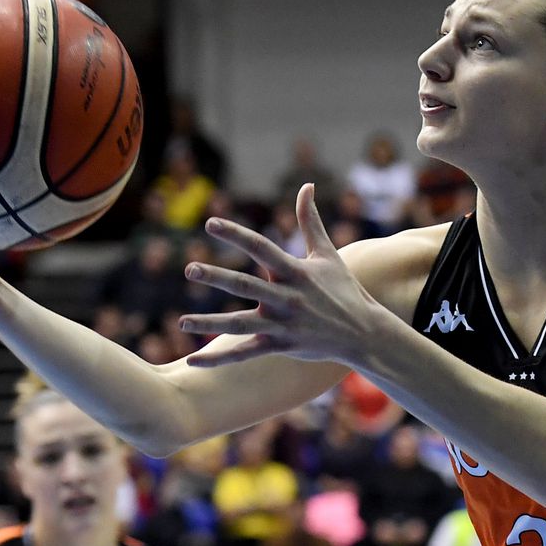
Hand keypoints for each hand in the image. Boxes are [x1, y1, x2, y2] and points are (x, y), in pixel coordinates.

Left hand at [180, 184, 381, 367]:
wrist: (364, 333)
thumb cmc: (344, 290)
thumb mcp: (328, 253)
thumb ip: (310, 220)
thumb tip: (307, 185)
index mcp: (296, 272)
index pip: (261, 248)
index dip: (236, 235)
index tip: (210, 223)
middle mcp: (287, 298)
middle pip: (247, 286)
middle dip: (217, 277)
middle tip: (189, 269)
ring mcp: (283, 325)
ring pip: (240, 325)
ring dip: (210, 324)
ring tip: (181, 322)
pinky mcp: (280, 346)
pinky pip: (244, 354)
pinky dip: (219, 359)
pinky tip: (192, 361)